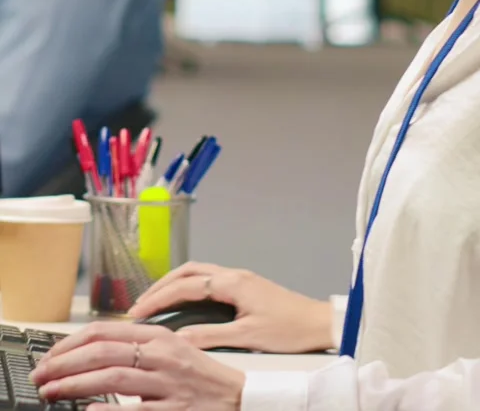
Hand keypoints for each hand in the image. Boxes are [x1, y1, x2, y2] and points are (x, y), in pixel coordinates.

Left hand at [31, 322, 244, 410]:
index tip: (51, 355)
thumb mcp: (170, 350)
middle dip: (65, 363)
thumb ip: (137, 347)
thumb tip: (94, 350)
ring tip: (53, 392)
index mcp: (159, 336)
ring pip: (113, 378)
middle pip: (104, 352)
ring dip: (76, 385)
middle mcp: (162, 356)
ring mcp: (168, 384)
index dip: (72, 342)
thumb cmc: (199, 376)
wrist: (237, 398)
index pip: (105, 331)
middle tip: (42, 375)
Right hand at [129, 261, 333, 352]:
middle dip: (161, 286)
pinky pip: (208, 280)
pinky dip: (189, 288)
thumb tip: (177, 339)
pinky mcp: (245, 286)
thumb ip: (210, 336)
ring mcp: (240, 278)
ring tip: (155, 302)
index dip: (158, 299)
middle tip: (139, 305)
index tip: (137, 313)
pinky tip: (183, 302)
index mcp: (232, 282)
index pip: (185, 286)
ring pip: (198, 273)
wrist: (319, 323)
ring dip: (174, 284)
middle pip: (188, 271)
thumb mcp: (247, 338)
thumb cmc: (288, 330)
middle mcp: (233, 274)